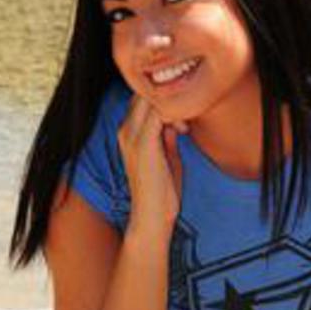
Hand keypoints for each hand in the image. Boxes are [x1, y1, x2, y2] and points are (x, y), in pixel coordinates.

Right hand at [117, 94, 185, 230]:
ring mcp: (132, 135)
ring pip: (151, 99)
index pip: (142, 98)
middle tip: (185, 121)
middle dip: (168, 99)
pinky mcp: (143, 144)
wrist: (151, 216)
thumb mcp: (167, 156)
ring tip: (184, 128)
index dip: (164, 101)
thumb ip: (168, 136)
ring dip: (173, 107)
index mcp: (128, 132)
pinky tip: (184, 131)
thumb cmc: (161, 191)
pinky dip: (174, 115)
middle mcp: (125, 130)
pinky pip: (158, 113)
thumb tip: (176, 121)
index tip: (182, 120)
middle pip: (144, 93)